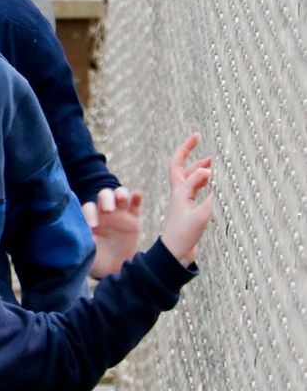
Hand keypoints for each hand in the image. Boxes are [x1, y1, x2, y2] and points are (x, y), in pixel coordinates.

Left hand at [81, 186, 142, 277]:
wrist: (114, 269)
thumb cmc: (96, 261)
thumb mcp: (88, 255)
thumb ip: (86, 246)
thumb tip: (87, 239)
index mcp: (90, 219)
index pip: (88, 208)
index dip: (90, 214)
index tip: (93, 226)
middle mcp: (104, 213)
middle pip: (104, 195)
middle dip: (106, 199)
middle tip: (108, 210)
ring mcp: (119, 214)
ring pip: (119, 195)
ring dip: (120, 194)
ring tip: (121, 198)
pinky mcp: (133, 219)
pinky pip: (135, 204)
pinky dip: (136, 197)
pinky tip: (137, 194)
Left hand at [160, 134, 212, 264]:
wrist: (175, 255)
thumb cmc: (183, 235)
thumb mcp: (199, 213)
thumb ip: (208, 192)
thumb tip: (210, 171)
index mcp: (179, 191)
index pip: (178, 163)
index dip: (186, 148)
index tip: (197, 135)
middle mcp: (179, 194)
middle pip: (181, 169)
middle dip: (191, 155)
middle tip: (204, 146)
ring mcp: (183, 203)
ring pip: (190, 180)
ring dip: (200, 170)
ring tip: (214, 165)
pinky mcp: (189, 212)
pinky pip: (196, 193)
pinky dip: (205, 185)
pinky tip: (215, 186)